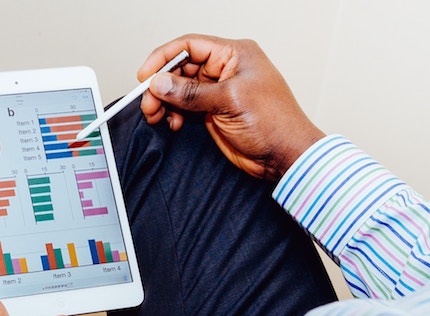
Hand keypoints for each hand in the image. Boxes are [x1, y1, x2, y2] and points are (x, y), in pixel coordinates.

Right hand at [139, 34, 324, 180]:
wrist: (284, 156)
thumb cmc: (274, 123)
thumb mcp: (229, 101)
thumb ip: (191, 92)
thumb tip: (160, 83)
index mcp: (234, 54)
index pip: (190, 46)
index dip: (164, 58)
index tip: (145, 75)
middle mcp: (225, 69)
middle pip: (181, 68)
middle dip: (161, 85)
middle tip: (149, 103)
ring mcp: (218, 91)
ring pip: (179, 89)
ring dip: (164, 102)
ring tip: (157, 115)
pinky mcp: (213, 112)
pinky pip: (184, 107)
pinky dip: (174, 114)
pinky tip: (173, 124)